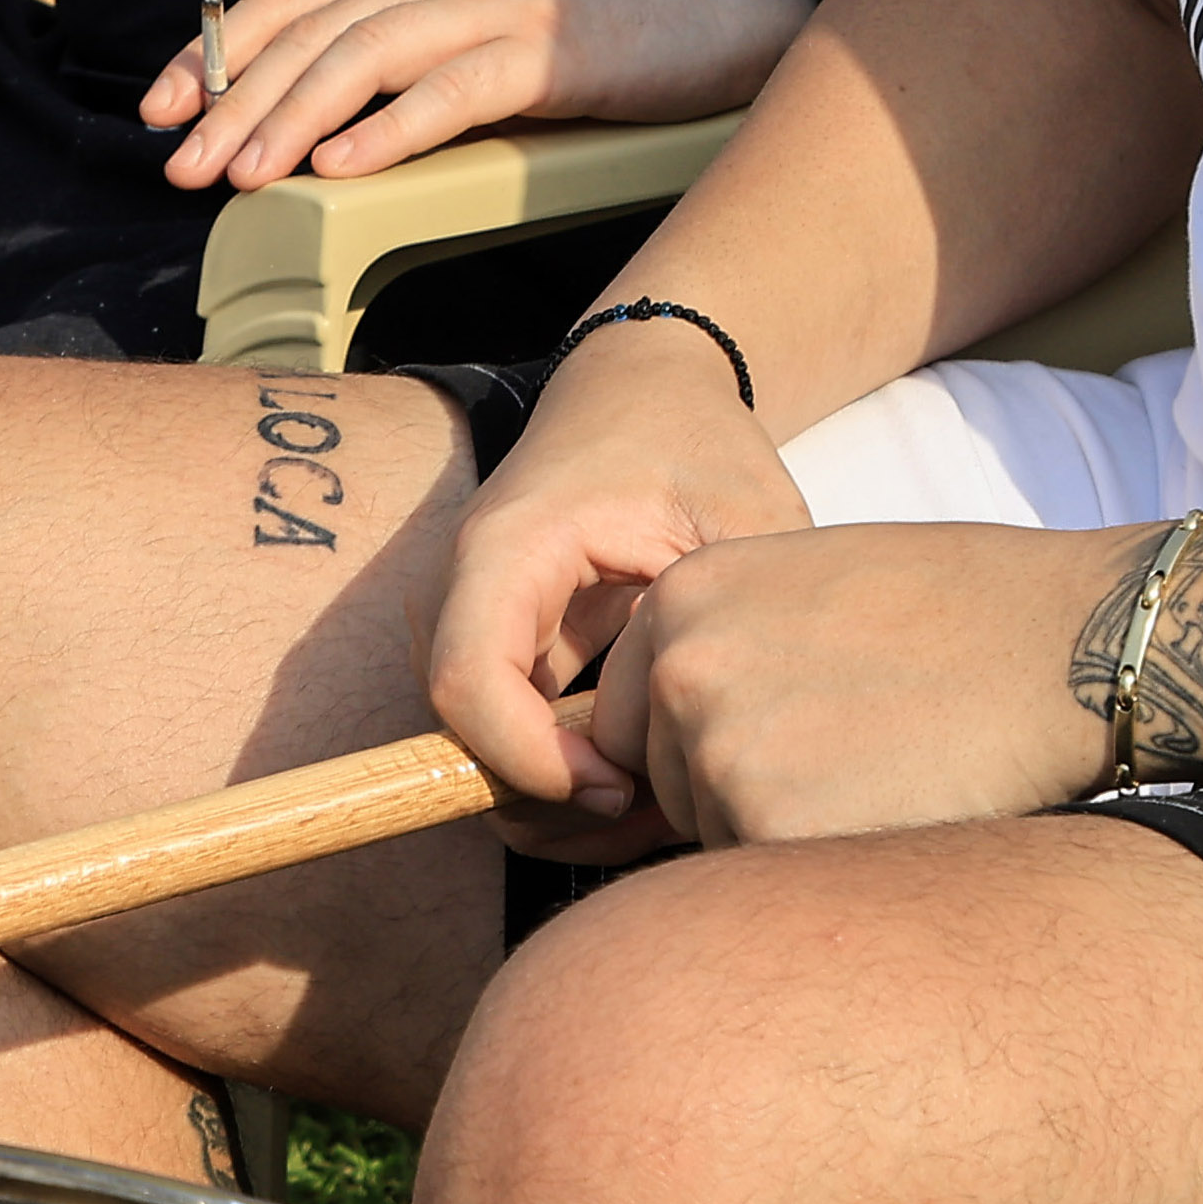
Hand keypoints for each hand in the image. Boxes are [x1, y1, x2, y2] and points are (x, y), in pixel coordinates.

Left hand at [142, 0, 810, 192]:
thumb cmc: (601, 34)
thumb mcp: (483, 32)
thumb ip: (410, 60)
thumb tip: (316, 131)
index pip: (293, 1)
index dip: (218, 51)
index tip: (158, 108)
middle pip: (312, 31)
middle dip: (232, 101)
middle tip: (180, 165)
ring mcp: (497, 8)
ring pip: (367, 54)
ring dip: (293, 118)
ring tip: (243, 176)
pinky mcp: (552, 51)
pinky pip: (456, 90)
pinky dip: (391, 129)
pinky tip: (343, 169)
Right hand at [419, 329, 816, 857]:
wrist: (640, 388)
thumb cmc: (691, 442)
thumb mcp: (740, 521)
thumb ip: (718, 628)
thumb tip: (687, 749)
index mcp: (508, 549)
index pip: (470, 686)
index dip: (534, 763)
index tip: (625, 786)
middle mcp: (465, 592)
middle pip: (463, 738)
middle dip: (553, 802)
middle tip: (659, 815)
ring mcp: (471, 624)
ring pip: (481, 753)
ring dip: (561, 802)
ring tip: (663, 805)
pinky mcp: (497, 649)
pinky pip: (508, 739)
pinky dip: (567, 779)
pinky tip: (646, 785)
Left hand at [579, 520, 1129, 849]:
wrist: (1078, 643)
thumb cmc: (963, 610)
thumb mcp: (807, 587)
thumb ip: (723, 644)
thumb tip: (668, 730)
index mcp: (681, 597)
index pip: (638, 716)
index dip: (712, 739)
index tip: (794, 730)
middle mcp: (682, 669)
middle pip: (669, 782)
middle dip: (739, 790)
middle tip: (854, 752)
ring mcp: (723, 750)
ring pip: (716, 837)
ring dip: (785, 830)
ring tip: (885, 771)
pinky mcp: (776, 829)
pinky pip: (769, 880)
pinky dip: (825, 867)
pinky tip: (898, 808)